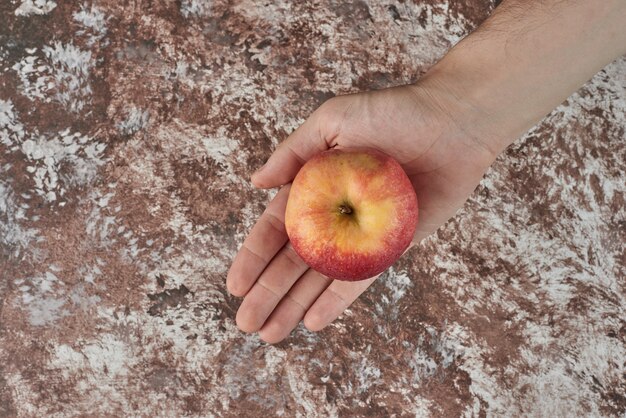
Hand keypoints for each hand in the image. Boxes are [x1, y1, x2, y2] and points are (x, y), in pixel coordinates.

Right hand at [226, 81, 495, 342]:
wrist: (454, 123)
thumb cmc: (395, 112)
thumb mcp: (335, 119)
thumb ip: (293, 151)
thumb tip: (255, 183)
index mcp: (315, 184)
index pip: (276, 227)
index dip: (254, 256)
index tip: (235, 285)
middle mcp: (335, 213)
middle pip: (294, 260)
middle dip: (268, 291)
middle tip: (246, 323)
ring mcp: (362, 233)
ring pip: (321, 276)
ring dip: (294, 304)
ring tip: (270, 333)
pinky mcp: (392, 245)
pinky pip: (362, 278)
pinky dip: (337, 300)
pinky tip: (313, 321)